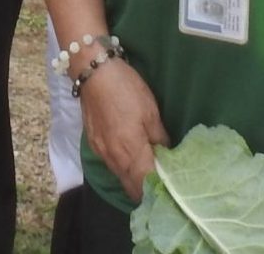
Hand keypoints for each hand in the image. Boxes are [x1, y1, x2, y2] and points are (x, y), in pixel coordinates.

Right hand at [77, 59, 168, 201]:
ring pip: (120, 176)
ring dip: (133, 180)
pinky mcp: (93, 144)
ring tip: (148, 174)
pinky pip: (111, 165)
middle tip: (161, 186)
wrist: (93, 72)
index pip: (146, 184)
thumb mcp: (151, 111)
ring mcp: (101, 152)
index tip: (171, 191)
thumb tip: (166, 155)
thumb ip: (159, 138)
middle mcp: (114, 158)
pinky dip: (122, 168)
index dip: (158, 190)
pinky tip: (130, 159)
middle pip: (131, 186)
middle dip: (146, 191)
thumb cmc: (127, 89)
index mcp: (131, 151)